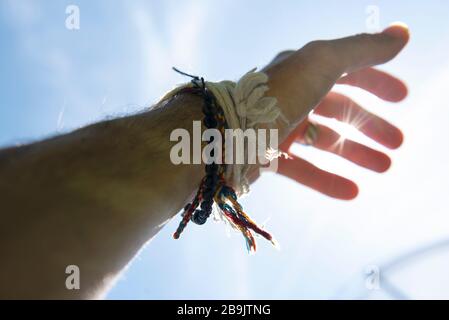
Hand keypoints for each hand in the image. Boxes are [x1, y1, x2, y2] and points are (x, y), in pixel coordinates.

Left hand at [263, 25, 408, 198]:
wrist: (225, 135)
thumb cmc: (275, 96)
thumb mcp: (322, 62)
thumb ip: (361, 50)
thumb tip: (401, 35)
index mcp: (302, 71)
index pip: (346, 72)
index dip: (376, 82)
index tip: (402, 97)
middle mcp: (290, 97)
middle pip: (338, 110)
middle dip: (370, 125)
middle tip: (398, 143)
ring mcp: (279, 128)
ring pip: (324, 141)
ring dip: (355, 153)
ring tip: (384, 167)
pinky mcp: (268, 157)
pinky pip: (304, 169)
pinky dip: (328, 180)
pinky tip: (353, 191)